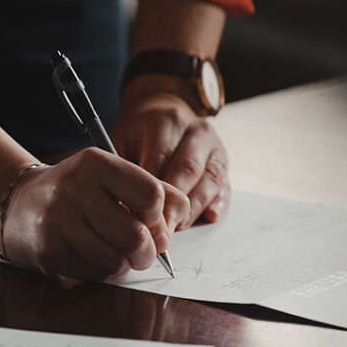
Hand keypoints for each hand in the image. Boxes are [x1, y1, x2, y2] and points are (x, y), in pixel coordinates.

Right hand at [0, 148, 189, 279]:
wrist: (17, 203)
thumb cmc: (76, 191)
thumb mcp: (110, 176)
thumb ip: (152, 189)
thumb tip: (179, 218)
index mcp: (97, 164)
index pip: (151, 194)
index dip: (159, 216)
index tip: (150, 220)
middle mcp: (75, 189)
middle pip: (136, 236)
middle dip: (147, 252)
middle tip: (142, 251)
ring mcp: (58, 221)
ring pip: (116, 261)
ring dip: (123, 265)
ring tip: (115, 253)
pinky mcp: (48, 250)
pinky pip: (94, 273)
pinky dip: (101, 271)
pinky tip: (91, 256)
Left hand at [112, 90, 229, 229]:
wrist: (163, 115)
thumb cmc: (138, 136)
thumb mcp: (121, 141)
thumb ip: (122, 171)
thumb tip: (122, 209)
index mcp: (167, 122)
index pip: (160, 160)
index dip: (149, 193)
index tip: (137, 217)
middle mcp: (196, 131)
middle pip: (188, 171)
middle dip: (173, 204)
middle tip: (159, 230)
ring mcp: (215, 147)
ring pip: (210, 181)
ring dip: (193, 209)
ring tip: (176, 228)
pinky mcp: (224, 164)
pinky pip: (225, 187)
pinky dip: (218, 204)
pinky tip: (209, 217)